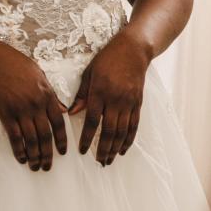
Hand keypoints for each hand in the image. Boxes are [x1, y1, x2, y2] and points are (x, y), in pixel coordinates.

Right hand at [0, 40, 67, 170]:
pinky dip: (19, 149)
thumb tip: (64, 110)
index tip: (63, 151)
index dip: (61, 139)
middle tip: (48, 166)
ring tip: (35, 167)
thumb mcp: (41, 76)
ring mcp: (20, 110)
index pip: (58, 122)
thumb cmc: (19, 66)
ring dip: (34, 155)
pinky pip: (14, 136)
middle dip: (48, 153)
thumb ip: (53, 96)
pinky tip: (21, 158)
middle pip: (45, 135)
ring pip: (31, 139)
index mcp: (47, 95)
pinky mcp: (5, 113)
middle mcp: (36, 105)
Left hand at [69, 30, 150, 164]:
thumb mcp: (89, 73)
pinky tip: (124, 148)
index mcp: (99, 92)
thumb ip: (82, 94)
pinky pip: (134, 124)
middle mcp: (115, 99)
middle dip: (103, 148)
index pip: (92, 121)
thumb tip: (73, 113)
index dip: (87, 138)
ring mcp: (128, 101)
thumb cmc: (108, 59)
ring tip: (110, 159)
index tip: (82, 151)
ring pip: (123, 130)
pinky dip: (129, 138)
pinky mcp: (138, 102)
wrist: (133, 49)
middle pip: (109, 130)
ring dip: (116, 147)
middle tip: (99, 161)